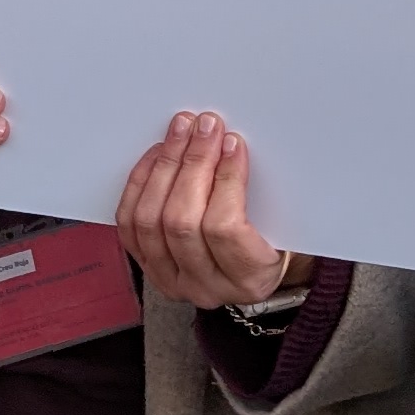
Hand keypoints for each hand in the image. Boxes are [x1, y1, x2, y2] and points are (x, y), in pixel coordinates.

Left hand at [114, 110, 304, 310]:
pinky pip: (130, 225)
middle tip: (205, 127)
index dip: (226, 180)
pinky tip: (157, 157)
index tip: (233, 144)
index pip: (226, 229)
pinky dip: (140, 184)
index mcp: (248, 279)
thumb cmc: (274, 244)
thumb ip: (260, 193)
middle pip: (183, 221)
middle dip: (193, 163)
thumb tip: (229, 144)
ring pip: (151, 221)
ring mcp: (171, 280)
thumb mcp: (284, 225)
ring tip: (181, 133)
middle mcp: (205, 287)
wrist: (253, 273)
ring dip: (166, 167)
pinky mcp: (149, 268)